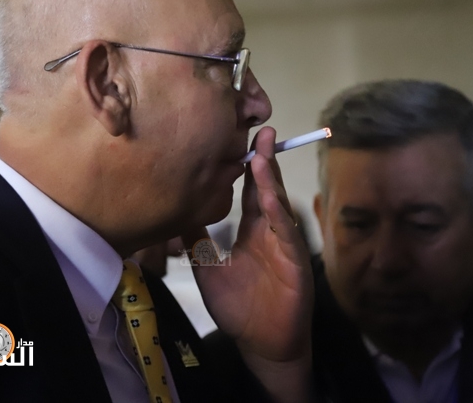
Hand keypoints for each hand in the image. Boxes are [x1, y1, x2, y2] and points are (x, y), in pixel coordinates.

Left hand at [183, 126, 313, 400]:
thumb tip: (177, 212)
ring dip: (270, 179)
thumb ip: (196, 240)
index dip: (245, 165)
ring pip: (277, 205)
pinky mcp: (295, 262)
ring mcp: (284, 244)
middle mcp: (270, 231)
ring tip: (261, 153)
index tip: (237, 138)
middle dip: (264, 159)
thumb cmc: (240, 307)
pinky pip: (285, 234)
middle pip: (266, 188)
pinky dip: (277, 214)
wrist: (263, 343)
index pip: (249, 190)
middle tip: (259, 129)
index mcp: (252, 230)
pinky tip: (268, 196)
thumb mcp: (208, 267)